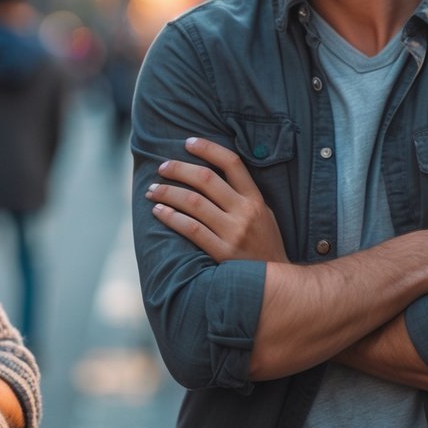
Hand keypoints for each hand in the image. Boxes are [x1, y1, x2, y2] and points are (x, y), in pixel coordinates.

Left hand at [146, 137, 287, 262]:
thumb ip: (244, 195)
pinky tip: (159, 211)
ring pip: (193, 202)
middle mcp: (245, 212)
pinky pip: (191, 229)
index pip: (232, 163)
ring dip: (168, 192)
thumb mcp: (264, 214)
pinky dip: (171, 217)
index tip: (187, 142)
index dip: (208, 148)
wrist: (274, 285)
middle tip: (162, 167)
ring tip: (152, 189)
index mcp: (256, 199)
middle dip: (179, 169)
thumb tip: (213, 171)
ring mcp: (234, 233)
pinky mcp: (222, 253)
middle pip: (206, 179)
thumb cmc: (264, 245)